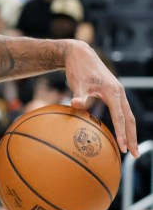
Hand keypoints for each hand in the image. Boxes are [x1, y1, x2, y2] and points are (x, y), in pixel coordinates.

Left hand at [65, 40, 138, 155]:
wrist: (80, 55)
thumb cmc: (78, 69)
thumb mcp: (77, 82)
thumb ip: (79, 95)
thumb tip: (75, 104)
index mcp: (113, 92)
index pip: (120, 117)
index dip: (122, 133)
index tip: (122, 148)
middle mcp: (119, 93)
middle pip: (129, 119)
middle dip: (132, 137)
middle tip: (134, 154)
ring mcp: (118, 93)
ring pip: (128, 116)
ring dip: (130, 132)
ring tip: (130, 148)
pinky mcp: (113, 94)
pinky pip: (122, 112)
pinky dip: (124, 124)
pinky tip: (121, 133)